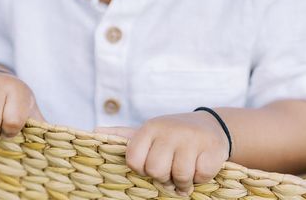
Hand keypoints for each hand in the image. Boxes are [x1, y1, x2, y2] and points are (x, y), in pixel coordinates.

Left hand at [95, 111, 228, 195]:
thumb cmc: (172, 136)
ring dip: (184, 180)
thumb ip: (122, 136)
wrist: (210, 126)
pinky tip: (201, 164)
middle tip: (172, 168)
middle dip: (165, 176)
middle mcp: (169, 129)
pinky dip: (201, 177)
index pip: (134, 160)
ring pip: (179, 176)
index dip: (142, 169)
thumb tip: (94, 130)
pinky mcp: (212, 148)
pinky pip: (200, 176)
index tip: (151, 163)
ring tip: (186, 169)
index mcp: (150, 127)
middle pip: (156, 170)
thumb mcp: (148, 133)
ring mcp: (191, 137)